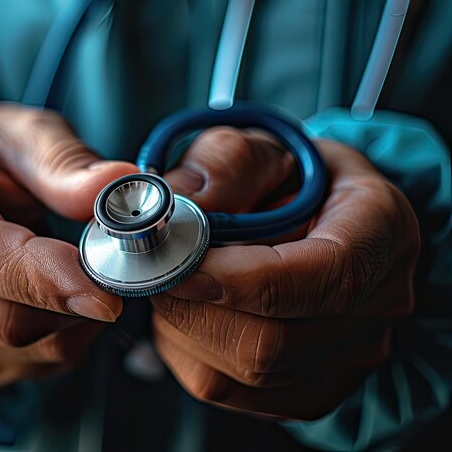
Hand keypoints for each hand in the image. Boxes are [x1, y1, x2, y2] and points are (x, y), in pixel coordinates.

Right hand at [0, 104, 136, 385]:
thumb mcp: (25, 133)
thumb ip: (66, 163)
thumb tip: (118, 186)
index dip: (43, 279)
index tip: (105, 292)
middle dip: (72, 304)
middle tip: (121, 275)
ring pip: (12, 349)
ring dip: (70, 323)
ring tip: (88, 275)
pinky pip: (14, 365)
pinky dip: (56, 340)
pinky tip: (64, 300)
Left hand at [152, 127, 419, 419]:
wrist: (315, 214)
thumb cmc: (293, 178)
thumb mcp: (265, 147)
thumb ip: (227, 162)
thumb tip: (180, 200)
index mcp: (381, 231)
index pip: (326, 275)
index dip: (244, 278)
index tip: (181, 262)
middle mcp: (377, 304)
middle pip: (277, 341)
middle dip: (195, 306)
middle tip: (157, 267)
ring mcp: (347, 356)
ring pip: (246, 374)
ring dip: (186, 327)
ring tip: (177, 279)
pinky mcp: (310, 388)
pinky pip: (232, 391)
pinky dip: (190, 350)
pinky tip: (189, 309)